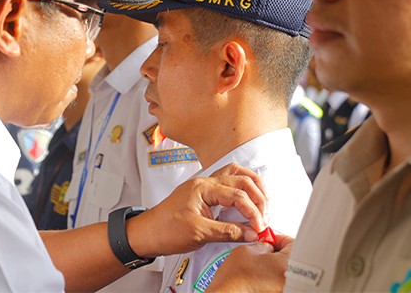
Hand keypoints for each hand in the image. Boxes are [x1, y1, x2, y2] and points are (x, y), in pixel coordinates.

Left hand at [127, 163, 267, 257]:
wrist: (146, 233)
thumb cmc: (165, 230)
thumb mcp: (199, 233)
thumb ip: (227, 231)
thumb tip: (250, 232)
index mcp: (203, 187)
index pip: (237, 194)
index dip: (252, 211)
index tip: (259, 227)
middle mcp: (205, 182)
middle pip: (242, 180)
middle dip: (258, 198)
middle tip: (264, 217)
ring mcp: (205, 186)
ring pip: (236, 176)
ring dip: (252, 188)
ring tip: (263, 204)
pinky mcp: (204, 194)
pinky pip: (228, 184)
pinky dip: (242, 189)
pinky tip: (248, 200)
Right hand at [205, 234, 293, 292]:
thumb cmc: (235, 278)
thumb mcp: (248, 250)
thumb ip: (264, 245)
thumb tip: (269, 246)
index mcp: (287, 264)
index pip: (292, 243)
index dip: (279, 239)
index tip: (271, 240)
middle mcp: (291, 281)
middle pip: (291, 259)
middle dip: (278, 254)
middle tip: (264, 254)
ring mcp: (283, 290)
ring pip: (285, 273)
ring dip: (274, 268)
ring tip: (259, 268)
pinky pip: (278, 284)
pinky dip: (270, 280)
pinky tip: (258, 280)